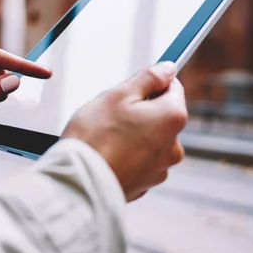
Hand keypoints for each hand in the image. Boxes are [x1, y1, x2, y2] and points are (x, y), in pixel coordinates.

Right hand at [62, 62, 186, 201]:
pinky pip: (138, 161)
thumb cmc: (95, 136)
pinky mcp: (145, 184)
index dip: (151, 83)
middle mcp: (174, 146)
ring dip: (133, 134)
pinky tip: (106, 155)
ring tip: (104, 138)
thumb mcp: (119, 94)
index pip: (173, 87)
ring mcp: (160, 168)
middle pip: (161, 115)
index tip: (133, 87)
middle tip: (111, 114)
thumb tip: (169, 68)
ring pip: (149, 139)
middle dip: (140, 111)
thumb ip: (149, 78)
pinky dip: (126, 155)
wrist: (78, 181)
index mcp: (172, 117)